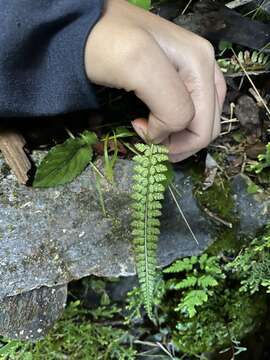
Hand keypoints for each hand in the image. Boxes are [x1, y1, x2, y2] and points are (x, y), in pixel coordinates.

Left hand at [85, 0, 225, 161]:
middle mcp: (205, 66)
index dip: (170, 140)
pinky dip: (176, 124)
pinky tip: (155, 118)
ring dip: (179, 136)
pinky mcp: (183, 76)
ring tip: (150, 129)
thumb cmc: (103, 42)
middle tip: (148, 138)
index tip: (137, 127)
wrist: (82, 26)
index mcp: (201, 64)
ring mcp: (195, 71)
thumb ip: (170, 105)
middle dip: (179, 142)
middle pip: (207, 127)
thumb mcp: (139, 66)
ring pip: (202, 123)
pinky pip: (193, 111)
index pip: (200, 127)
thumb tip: (166, 135)